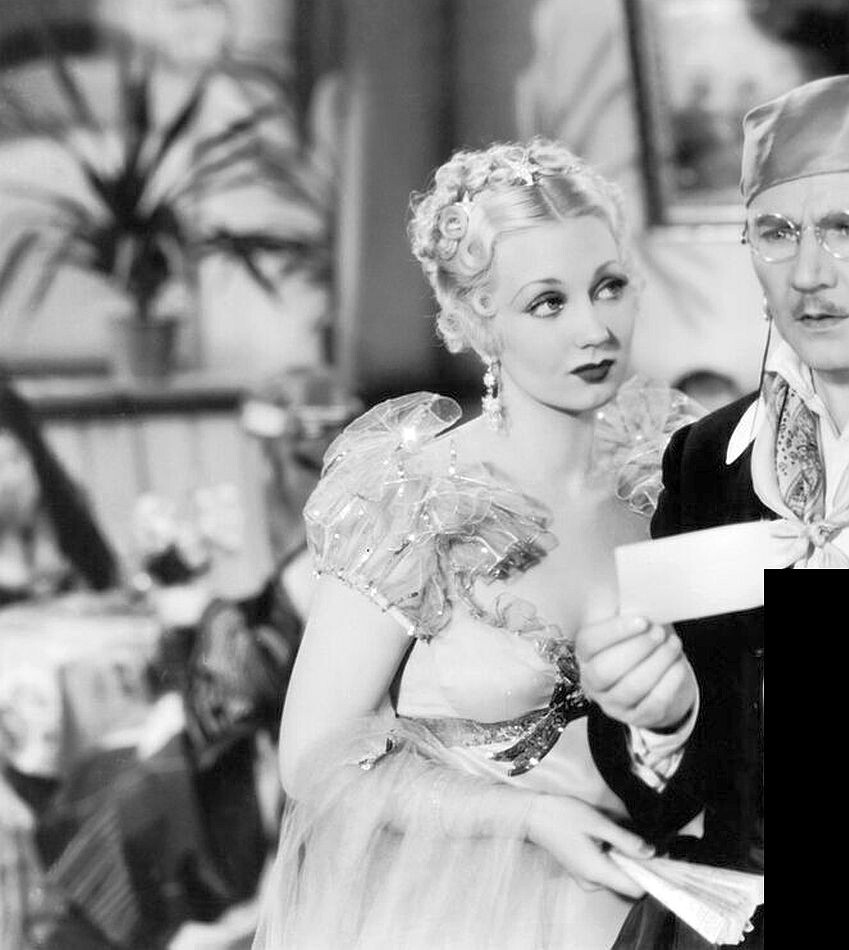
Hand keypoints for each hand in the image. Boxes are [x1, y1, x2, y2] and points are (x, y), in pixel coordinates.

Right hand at [526, 793, 650, 897]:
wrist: (533, 815)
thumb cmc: (563, 815)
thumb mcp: (597, 822)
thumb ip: (626, 840)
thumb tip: (651, 853)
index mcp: (597, 872)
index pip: (636, 889)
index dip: (651, 875)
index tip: (660, 856)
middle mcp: (593, 882)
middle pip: (628, 883)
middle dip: (639, 864)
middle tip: (642, 840)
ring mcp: (586, 879)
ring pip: (618, 877)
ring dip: (626, 860)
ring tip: (622, 836)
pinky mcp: (582, 872)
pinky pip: (607, 872)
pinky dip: (615, 859)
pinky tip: (610, 840)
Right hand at [575, 615, 696, 730]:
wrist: (651, 674)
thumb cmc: (635, 641)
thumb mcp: (625, 623)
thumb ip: (626, 610)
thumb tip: (641, 591)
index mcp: (584, 654)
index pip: (589, 643)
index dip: (614, 631)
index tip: (642, 620)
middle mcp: (592, 681)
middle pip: (605, 670)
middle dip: (637, 649)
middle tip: (659, 632)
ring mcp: (612, 703)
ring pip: (632, 687)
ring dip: (657, 663)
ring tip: (673, 644)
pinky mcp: (636, 717)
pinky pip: (653, 703)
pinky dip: (669, 683)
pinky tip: (679, 665)